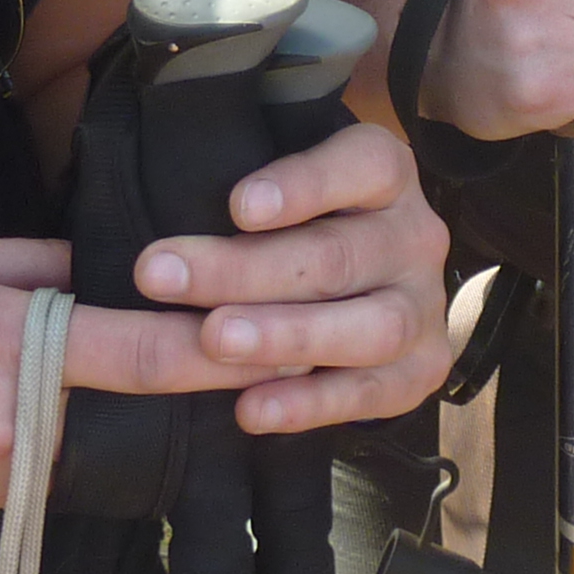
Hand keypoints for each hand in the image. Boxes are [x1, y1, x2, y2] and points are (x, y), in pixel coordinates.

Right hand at [0, 233, 299, 568]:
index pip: (138, 357)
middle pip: (84, 426)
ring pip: (28, 474)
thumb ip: (34, 269)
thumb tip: (108, 274)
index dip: (209, 356)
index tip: (264, 350)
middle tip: (3, 373)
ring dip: (5, 442)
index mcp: (1, 346)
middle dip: (74, 403)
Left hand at [133, 120, 453, 434]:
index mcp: (385, 174)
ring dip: (286, 336)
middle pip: (339, 254)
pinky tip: (251, 409)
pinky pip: (374, 393)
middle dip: (246, 270)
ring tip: (214, 340)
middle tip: (163, 276)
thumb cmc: (293, 228)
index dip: (304, 184)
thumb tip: (148, 230)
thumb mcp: (272, 196)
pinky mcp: (422, 370)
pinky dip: (313, 405)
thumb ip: (228, 201)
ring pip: (370, 326)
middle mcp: (415, 236)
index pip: (361, 164)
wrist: (354, 289)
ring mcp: (425, 306)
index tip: (237, 205)